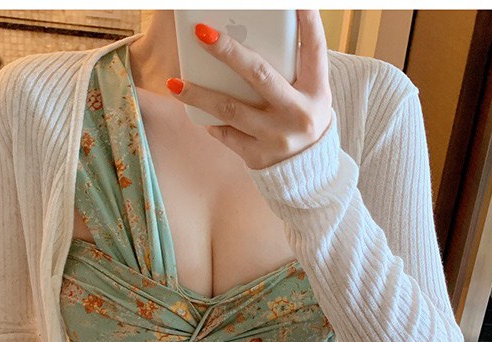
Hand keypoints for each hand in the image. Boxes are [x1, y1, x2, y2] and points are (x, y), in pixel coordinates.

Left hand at [165, 10, 332, 170]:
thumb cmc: (302, 120)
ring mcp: (277, 137)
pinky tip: (197, 111)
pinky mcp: (259, 156)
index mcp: (316, 91)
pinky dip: (211, 121)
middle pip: (259, 74)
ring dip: (200, 94)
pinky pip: (227, 134)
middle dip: (228, 51)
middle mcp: (299, 113)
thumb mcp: (310, 95)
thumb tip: (246, 39)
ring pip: (231, 109)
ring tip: (175, 83)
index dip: (308, 21)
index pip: (314, 48)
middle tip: (201, 32)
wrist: (308, 173)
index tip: (298, 1)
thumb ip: (289, 70)